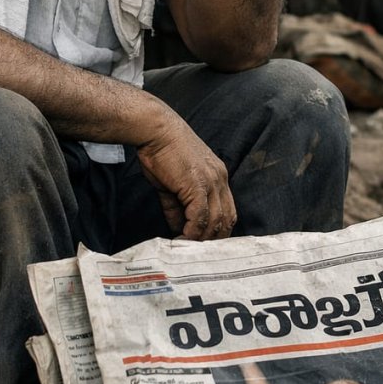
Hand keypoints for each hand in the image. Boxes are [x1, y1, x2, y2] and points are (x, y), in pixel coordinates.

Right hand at [136, 113, 236, 240]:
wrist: (154, 129)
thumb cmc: (160, 152)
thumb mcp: (172, 184)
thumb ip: (178, 207)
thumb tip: (179, 229)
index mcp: (218, 176)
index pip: (228, 211)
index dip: (217, 231)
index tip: (203, 244)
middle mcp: (220, 179)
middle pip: (226, 219)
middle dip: (212, 240)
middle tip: (196, 254)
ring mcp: (211, 181)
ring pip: (215, 221)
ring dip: (201, 240)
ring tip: (185, 250)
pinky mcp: (197, 184)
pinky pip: (199, 217)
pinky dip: (191, 232)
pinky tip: (180, 239)